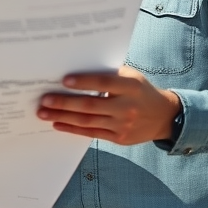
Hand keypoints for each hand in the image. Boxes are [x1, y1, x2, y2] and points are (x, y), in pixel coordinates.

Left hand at [37, 65, 180, 144]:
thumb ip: (109, 74)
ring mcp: (123, 124)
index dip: (84, 82)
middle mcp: (127, 107)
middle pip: (90, 105)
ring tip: (44, 112)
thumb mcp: (131, 77)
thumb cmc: (141, 91)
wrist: (164, 116)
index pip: (104, 83)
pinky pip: (91, 133)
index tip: (64, 81)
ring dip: (62, 116)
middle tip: (45, 99)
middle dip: (64, 103)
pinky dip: (72, 128)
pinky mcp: (119, 138)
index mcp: (131, 87)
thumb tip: (76, 68)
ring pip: (87, 121)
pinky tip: (57, 124)